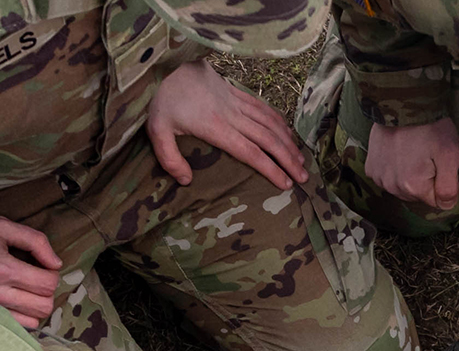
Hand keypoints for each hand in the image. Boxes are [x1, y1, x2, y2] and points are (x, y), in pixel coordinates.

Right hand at [0, 217, 61, 328]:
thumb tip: (57, 263)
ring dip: (37, 304)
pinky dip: (26, 316)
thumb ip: (35, 240)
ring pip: (35, 319)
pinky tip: (18, 300)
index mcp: (2, 268)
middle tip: (36, 279)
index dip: (52, 274)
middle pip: (44, 305)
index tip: (43, 267)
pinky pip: (21, 327)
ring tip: (26, 289)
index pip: (47, 283)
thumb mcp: (2, 227)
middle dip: (47, 291)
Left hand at [147, 61, 307, 188]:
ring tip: (301, 159)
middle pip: (266, 139)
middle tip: (303, 178)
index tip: (285, 184)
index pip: (250, 152)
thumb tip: (186, 181)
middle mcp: (231, 114)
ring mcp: (233, 100)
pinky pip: (260, 105)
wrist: (163, 59)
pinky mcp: (232, 89)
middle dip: (287, 159)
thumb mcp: (156, 131)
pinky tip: (286, 130)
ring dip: (287, 141)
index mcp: (216, 127)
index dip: (270, 169)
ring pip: (268, 122)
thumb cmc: (158, 98)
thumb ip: (169, 159)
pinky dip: (277, 119)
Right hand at [364, 118, 458, 209]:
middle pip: (418, 195)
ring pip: (402, 187)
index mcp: (413, 187)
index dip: (442, 181)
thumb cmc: (430, 126)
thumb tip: (447, 206)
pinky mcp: (371, 167)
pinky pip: (387, 177)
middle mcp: (392, 187)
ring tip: (412, 149)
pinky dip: (394, 167)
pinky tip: (398, 150)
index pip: (436, 201)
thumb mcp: (450, 154)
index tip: (439, 161)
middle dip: (425, 179)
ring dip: (409, 173)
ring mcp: (379, 177)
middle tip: (426, 153)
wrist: (402, 100)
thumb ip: (449, 187)